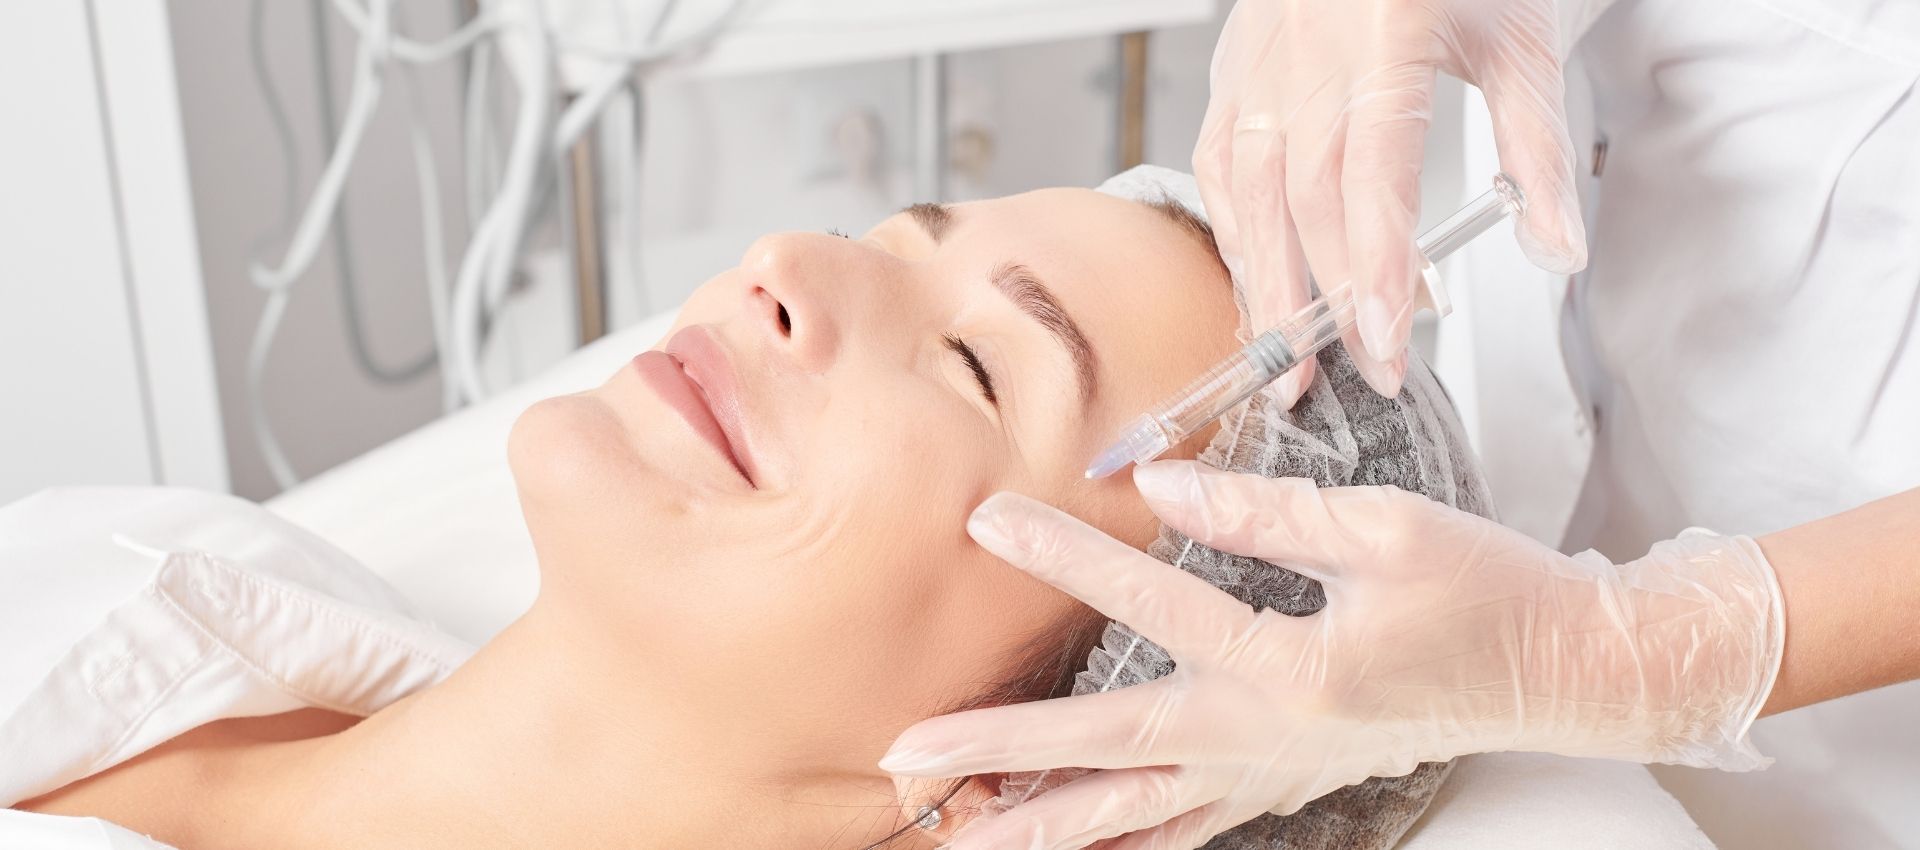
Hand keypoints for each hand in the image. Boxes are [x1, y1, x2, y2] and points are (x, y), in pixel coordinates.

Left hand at [882, 461, 1781, 849]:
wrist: (1564, 672)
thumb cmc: (1488, 593)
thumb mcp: (1389, 531)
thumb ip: (1271, 517)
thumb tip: (1171, 494)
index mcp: (1292, 669)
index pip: (1154, 601)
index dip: (1066, 557)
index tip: (986, 520)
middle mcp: (1267, 737)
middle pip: (1108, 751)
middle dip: (998, 755)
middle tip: (905, 755)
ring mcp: (1270, 773)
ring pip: (1136, 816)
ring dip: (1043, 824)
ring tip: (955, 833)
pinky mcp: (1282, 780)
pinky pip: (1183, 827)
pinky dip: (1119, 839)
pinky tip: (1068, 842)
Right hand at [1194, 0, 1587, 403]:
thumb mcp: (1517, 42)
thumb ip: (1534, 147)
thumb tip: (1555, 247)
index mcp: (1378, 37)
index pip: (1368, 178)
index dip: (1373, 268)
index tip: (1387, 341)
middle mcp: (1302, 54)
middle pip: (1303, 201)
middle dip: (1329, 300)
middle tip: (1366, 370)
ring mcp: (1256, 64)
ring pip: (1245, 194)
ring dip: (1266, 285)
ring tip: (1287, 358)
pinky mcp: (1233, 72)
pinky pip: (1218, 165)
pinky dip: (1236, 232)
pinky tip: (1258, 279)